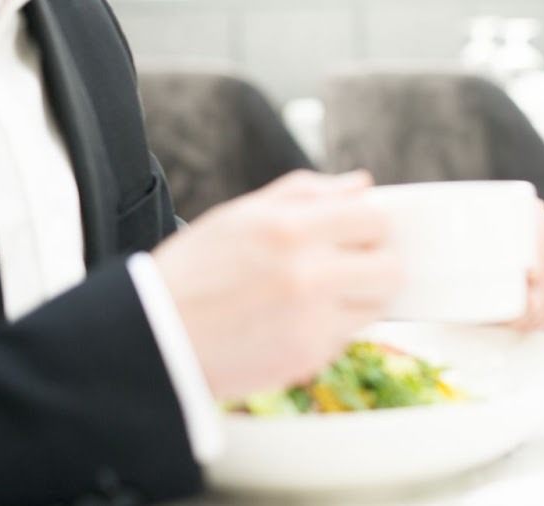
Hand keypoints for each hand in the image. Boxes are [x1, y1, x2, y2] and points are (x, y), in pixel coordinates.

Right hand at [153, 169, 402, 399]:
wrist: (152, 338)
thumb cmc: (195, 270)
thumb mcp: (242, 214)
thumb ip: (308, 192)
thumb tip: (361, 185)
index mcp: (291, 229)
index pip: (374, 219)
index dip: (371, 225)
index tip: (359, 232)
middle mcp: (308, 275)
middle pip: (391, 268)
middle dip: (376, 263)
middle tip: (350, 264)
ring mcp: (311, 322)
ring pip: (375, 306)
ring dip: (357, 298)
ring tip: (317, 295)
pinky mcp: (307, 358)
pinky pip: (346, 338)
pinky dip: (329, 329)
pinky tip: (292, 321)